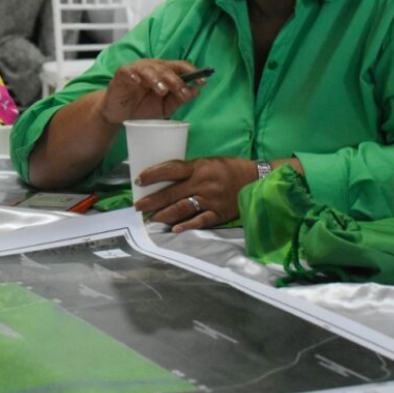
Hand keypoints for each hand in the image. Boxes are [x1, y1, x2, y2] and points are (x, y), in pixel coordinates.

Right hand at [98, 59, 203, 125]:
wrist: (119, 115)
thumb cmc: (142, 108)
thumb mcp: (165, 107)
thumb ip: (179, 99)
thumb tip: (196, 91)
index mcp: (164, 72)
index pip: (180, 66)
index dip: (192, 72)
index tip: (202, 82)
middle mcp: (152, 67)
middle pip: (166, 68)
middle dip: (176, 80)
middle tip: (182, 92)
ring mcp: (136, 70)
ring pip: (148, 68)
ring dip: (156, 78)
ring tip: (162, 90)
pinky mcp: (121, 75)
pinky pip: (127, 71)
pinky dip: (132, 75)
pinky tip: (137, 81)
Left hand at [132, 156, 256, 231]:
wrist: (256, 180)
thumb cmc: (227, 168)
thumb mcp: (207, 162)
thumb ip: (188, 171)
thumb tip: (163, 180)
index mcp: (198, 167)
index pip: (171, 169)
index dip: (153, 175)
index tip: (139, 181)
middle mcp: (203, 183)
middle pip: (172, 193)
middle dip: (152, 200)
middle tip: (138, 206)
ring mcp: (211, 200)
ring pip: (182, 208)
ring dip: (164, 214)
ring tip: (151, 218)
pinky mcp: (219, 214)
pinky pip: (200, 221)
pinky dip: (186, 226)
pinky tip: (174, 230)